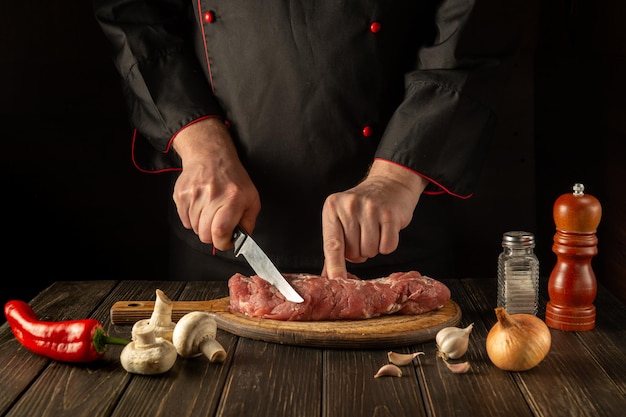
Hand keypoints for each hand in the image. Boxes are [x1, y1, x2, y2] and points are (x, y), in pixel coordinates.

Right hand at [172, 118, 260, 250]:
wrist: (210, 156)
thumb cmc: (232, 178)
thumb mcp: (251, 198)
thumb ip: (249, 221)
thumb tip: (242, 239)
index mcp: (232, 198)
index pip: (220, 231)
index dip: (223, 243)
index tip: (227, 241)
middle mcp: (211, 196)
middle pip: (205, 235)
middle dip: (213, 236)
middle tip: (219, 225)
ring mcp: (193, 195)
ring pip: (194, 229)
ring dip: (202, 226)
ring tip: (210, 211)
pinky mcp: (181, 195)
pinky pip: (184, 221)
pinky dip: (192, 219)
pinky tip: (201, 207)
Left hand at [321, 159, 427, 278]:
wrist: (389, 184)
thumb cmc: (362, 206)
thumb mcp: (341, 218)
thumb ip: (334, 246)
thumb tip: (328, 275)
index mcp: (332, 208)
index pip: (332, 244)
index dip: (335, 266)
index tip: (336, 281)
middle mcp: (350, 206)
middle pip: (353, 253)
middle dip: (359, 252)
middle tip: (363, 235)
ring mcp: (370, 209)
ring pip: (370, 252)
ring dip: (373, 248)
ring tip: (374, 231)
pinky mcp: (390, 214)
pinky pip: (388, 247)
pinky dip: (387, 245)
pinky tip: (385, 230)